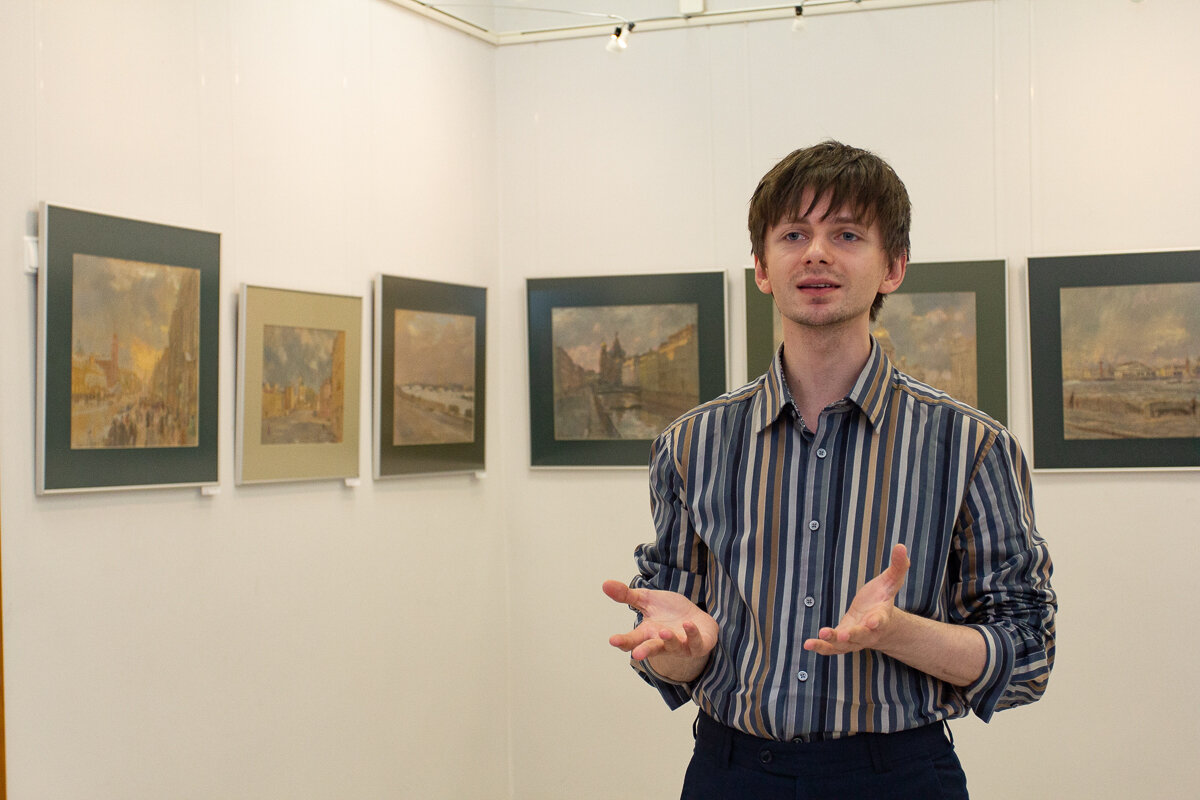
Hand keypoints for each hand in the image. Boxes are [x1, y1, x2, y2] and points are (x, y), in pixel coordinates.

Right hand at [603, 580, 717, 682]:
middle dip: (644, 651)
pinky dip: (692, 634)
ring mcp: (680, 646)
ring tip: (664, 632)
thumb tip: (605, 584)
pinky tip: (688, 624)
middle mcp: (662, 642)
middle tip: (636, 654)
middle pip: (651, 648)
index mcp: (647, 633)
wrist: (697, 618)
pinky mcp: (698, 645)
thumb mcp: (647, 599)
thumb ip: (627, 595)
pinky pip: (695, 642)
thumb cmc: (670, 612)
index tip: (613, 640)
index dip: (623, 641)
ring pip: (673, 647)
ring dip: (669, 640)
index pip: (633, 640)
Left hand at [803, 543, 909, 656]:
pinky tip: (807, 644)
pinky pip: (832, 648)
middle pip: (862, 636)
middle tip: (843, 635)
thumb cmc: (881, 599)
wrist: (877, 623)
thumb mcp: (890, 582)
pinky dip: (821, 648)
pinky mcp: (842, 642)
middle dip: (853, 635)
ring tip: (821, 635)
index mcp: (881, 617)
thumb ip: (897, 567)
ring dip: (832, 642)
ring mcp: (855, 639)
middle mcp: (869, 632)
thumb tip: (901, 546)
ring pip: (844, 645)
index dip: (877, 621)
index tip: (873, 621)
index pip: (880, 620)